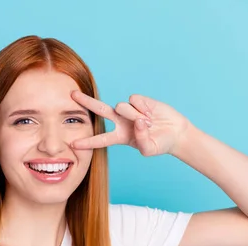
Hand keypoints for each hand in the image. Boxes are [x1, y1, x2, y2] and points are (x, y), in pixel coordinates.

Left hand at [70, 91, 192, 155]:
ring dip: (134, 115)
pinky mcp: (139, 100)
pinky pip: (134, 100)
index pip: (100, 140)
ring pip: (121, 107)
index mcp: (119, 137)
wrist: (175, 132)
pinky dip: (142, 107)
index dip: (87, 142)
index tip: (73, 144)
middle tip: (71, 95)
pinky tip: (150, 113)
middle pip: (100, 110)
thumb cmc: (160, 143)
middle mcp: (121, 121)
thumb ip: (141, 139)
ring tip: (148, 123)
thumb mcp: (149, 149)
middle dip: (86, 102)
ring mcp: (129, 110)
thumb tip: (137, 121)